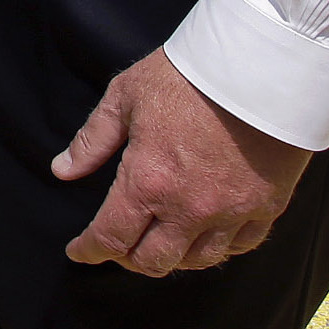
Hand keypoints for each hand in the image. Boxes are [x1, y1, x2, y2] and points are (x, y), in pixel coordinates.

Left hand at [54, 49, 311, 274]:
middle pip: (153, 261)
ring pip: (197, 261)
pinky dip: (217, 248)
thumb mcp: (126, 96)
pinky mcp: (266, 207)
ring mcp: (231, 213)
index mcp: (149, 182)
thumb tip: (62, 170)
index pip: (112, 236)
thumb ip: (93, 140)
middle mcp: (189, 209)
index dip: (90, 250)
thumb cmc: (187, 75)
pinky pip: (240, 247)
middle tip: (117, 245)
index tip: (78, 251)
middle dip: (128, 258)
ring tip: (158, 242)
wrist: (259, 66)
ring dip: (172, 257)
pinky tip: (205, 235)